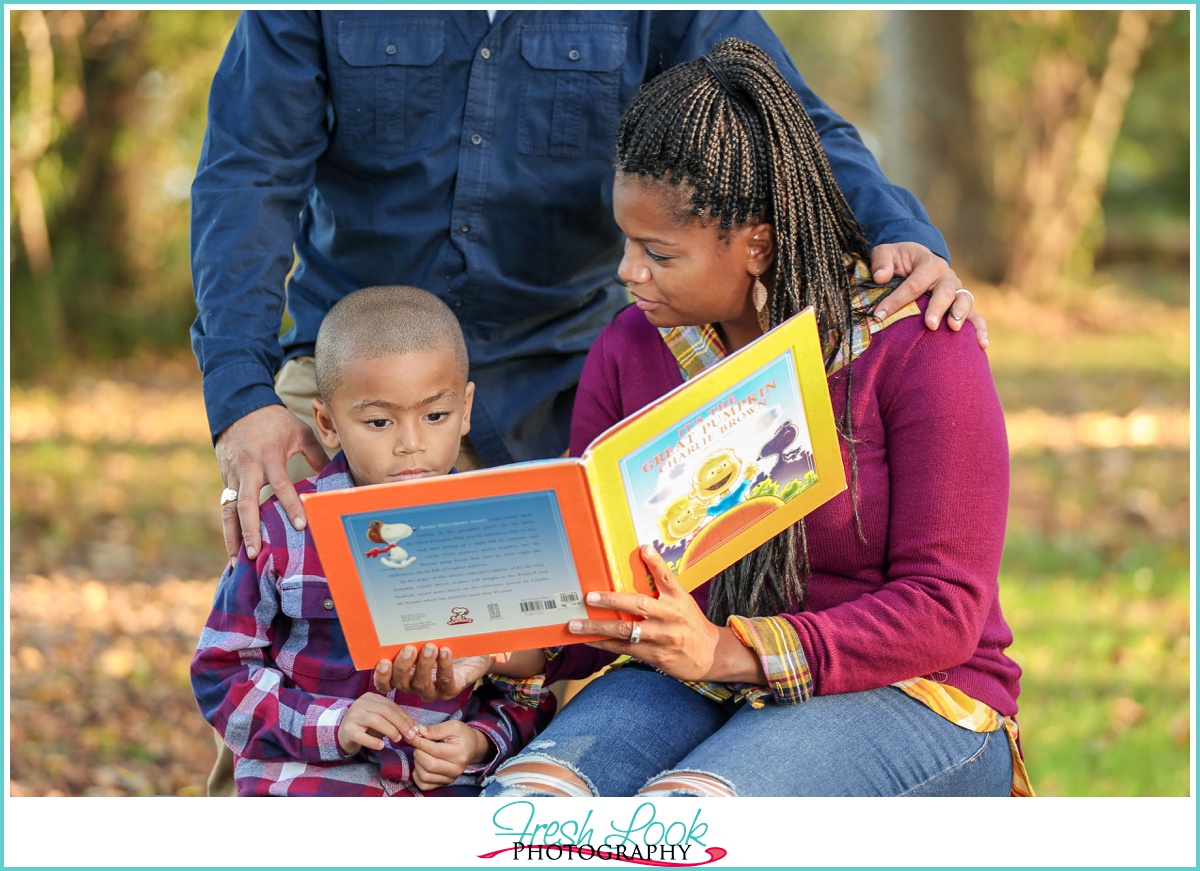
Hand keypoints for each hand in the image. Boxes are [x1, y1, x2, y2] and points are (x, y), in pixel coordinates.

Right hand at [216, 404, 328, 561]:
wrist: (239, 407)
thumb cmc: (275, 421)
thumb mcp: (300, 432)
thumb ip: (317, 455)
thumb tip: (333, 477)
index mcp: (269, 457)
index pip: (281, 486)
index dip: (291, 506)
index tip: (301, 525)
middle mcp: (248, 469)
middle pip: (245, 505)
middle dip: (250, 531)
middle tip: (256, 554)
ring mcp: (232, 475)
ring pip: (229, 510)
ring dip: (231, 537)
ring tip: (237, 562)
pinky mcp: (224, 478)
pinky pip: (226, 506)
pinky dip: (228, 527)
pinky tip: (233, 546)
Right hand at [337, 694, 419, 755]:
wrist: (341, 733)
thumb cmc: (365, 725)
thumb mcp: (379, 718)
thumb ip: (394, 720)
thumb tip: (414, 728)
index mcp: (370, 697)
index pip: (391, 705)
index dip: (405, 717)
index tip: (415, 728)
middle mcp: (360, 703)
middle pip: (385, 711)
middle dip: (401, 723)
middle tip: (410, 735)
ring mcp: (353, 716)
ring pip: (376, 720)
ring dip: (390, 730)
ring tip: (397, 739)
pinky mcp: (348, 730)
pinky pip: (362, 736)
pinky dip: (373, 741)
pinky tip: (381, 746)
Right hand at [374, 644, 493, 700]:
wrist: (474, 652)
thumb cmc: (444, 643)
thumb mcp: (425, 639)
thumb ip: (412, 636)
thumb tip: (398, 619)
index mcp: (405, 675)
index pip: (386, 683)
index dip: (382, 676)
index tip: (382, 661)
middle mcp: (415, 686)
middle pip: (401, 683)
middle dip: (403, 666)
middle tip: (408, 649)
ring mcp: (433, 690)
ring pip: (422, 684)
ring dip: (424, 665)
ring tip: (430, 647)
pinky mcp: (451, 689)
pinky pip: (446, 681)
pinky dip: (444, 666)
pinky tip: (445, 651)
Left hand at [409, 719, 491, 790]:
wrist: (472, 748)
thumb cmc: (462, 735)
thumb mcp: (453, 726)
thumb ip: (436, 729)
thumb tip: (419, 732)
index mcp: (459, 753)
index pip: (434, 750)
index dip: (419, 742)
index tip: (411, 735)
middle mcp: (455, 770)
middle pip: (429, 765)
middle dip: (418, 752)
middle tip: (418, 743)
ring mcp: (449, 779)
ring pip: (424, 776)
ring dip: (417, 763)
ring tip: (421, 752)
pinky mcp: (443, 784)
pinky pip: (424, 785)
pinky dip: (417, 775)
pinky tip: (421, 764)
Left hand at [568, 545, 719, 681]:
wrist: (710, 655)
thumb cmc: (690, 623)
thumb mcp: (683, 600)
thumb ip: (662, 583)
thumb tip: (644, 552)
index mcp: (678, 599)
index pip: (667, 577)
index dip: (656, 562)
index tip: (643, 549)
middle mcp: (671, 616)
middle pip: (639, 605)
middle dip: (612, 600)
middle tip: (590, 597)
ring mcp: (662, 638)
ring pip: (627, 631)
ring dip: (599, 628)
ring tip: (576, 625)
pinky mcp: (655, 655)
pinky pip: (625, 648)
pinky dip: (605, 644)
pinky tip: (589, 640)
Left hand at [869, 242, 987, 348]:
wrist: (917, 262)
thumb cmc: (900, 260)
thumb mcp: (887, 253)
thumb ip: (881, 261)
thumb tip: (881, 277)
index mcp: (929, 263)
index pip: (913, 284)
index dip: (897, 300)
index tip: (880, 315)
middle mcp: (946, 277)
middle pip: (944, 292)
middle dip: (937, 308)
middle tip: (930, 324)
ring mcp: (957, 291)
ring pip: (965, 300)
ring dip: (961, 314)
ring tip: (954, 327)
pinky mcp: (962, 305)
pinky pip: (976, 317)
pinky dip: (980, 329)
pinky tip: (981, 345)